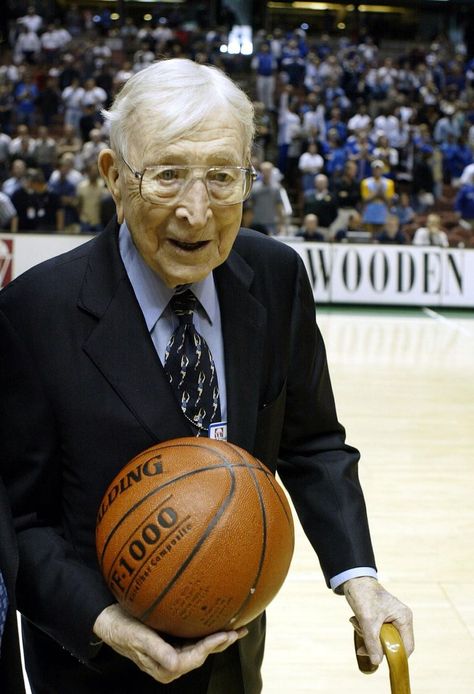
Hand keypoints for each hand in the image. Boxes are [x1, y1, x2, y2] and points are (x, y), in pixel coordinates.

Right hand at [93, 604, 246, 683]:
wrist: (109, 621)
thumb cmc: (123, 628)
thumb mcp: (138, 637)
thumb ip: (156, 650)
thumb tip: (174, 665)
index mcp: (165, 666)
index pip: (195, 657)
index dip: (211, 646)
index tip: (226, 633)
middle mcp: (171, 663)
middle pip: (202, 654)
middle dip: (222, 642)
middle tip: (240, 629)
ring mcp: (172, 653)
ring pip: (200, 647)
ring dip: (218, 638)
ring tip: (235, 627)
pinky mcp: (171, 643)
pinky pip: (193, 639)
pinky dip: (206, 632)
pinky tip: (215, 622)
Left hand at [343, 577, 413, 665]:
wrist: (353, 580)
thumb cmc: (364, 596)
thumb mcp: (367, 621)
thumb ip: (372, 643)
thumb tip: (377, 663)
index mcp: (404, 618)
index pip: (407, 647)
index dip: (395, 656)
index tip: (380, 660)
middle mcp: (401, 620)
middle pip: (394, 645)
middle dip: (376, 644)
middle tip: (362, 638)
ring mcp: (392, 619)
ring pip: (383, 641)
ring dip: (368, 638)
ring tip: (357, 624)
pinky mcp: (382, 620)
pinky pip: (376, 634)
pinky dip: (366, 633)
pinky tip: (357, 623)